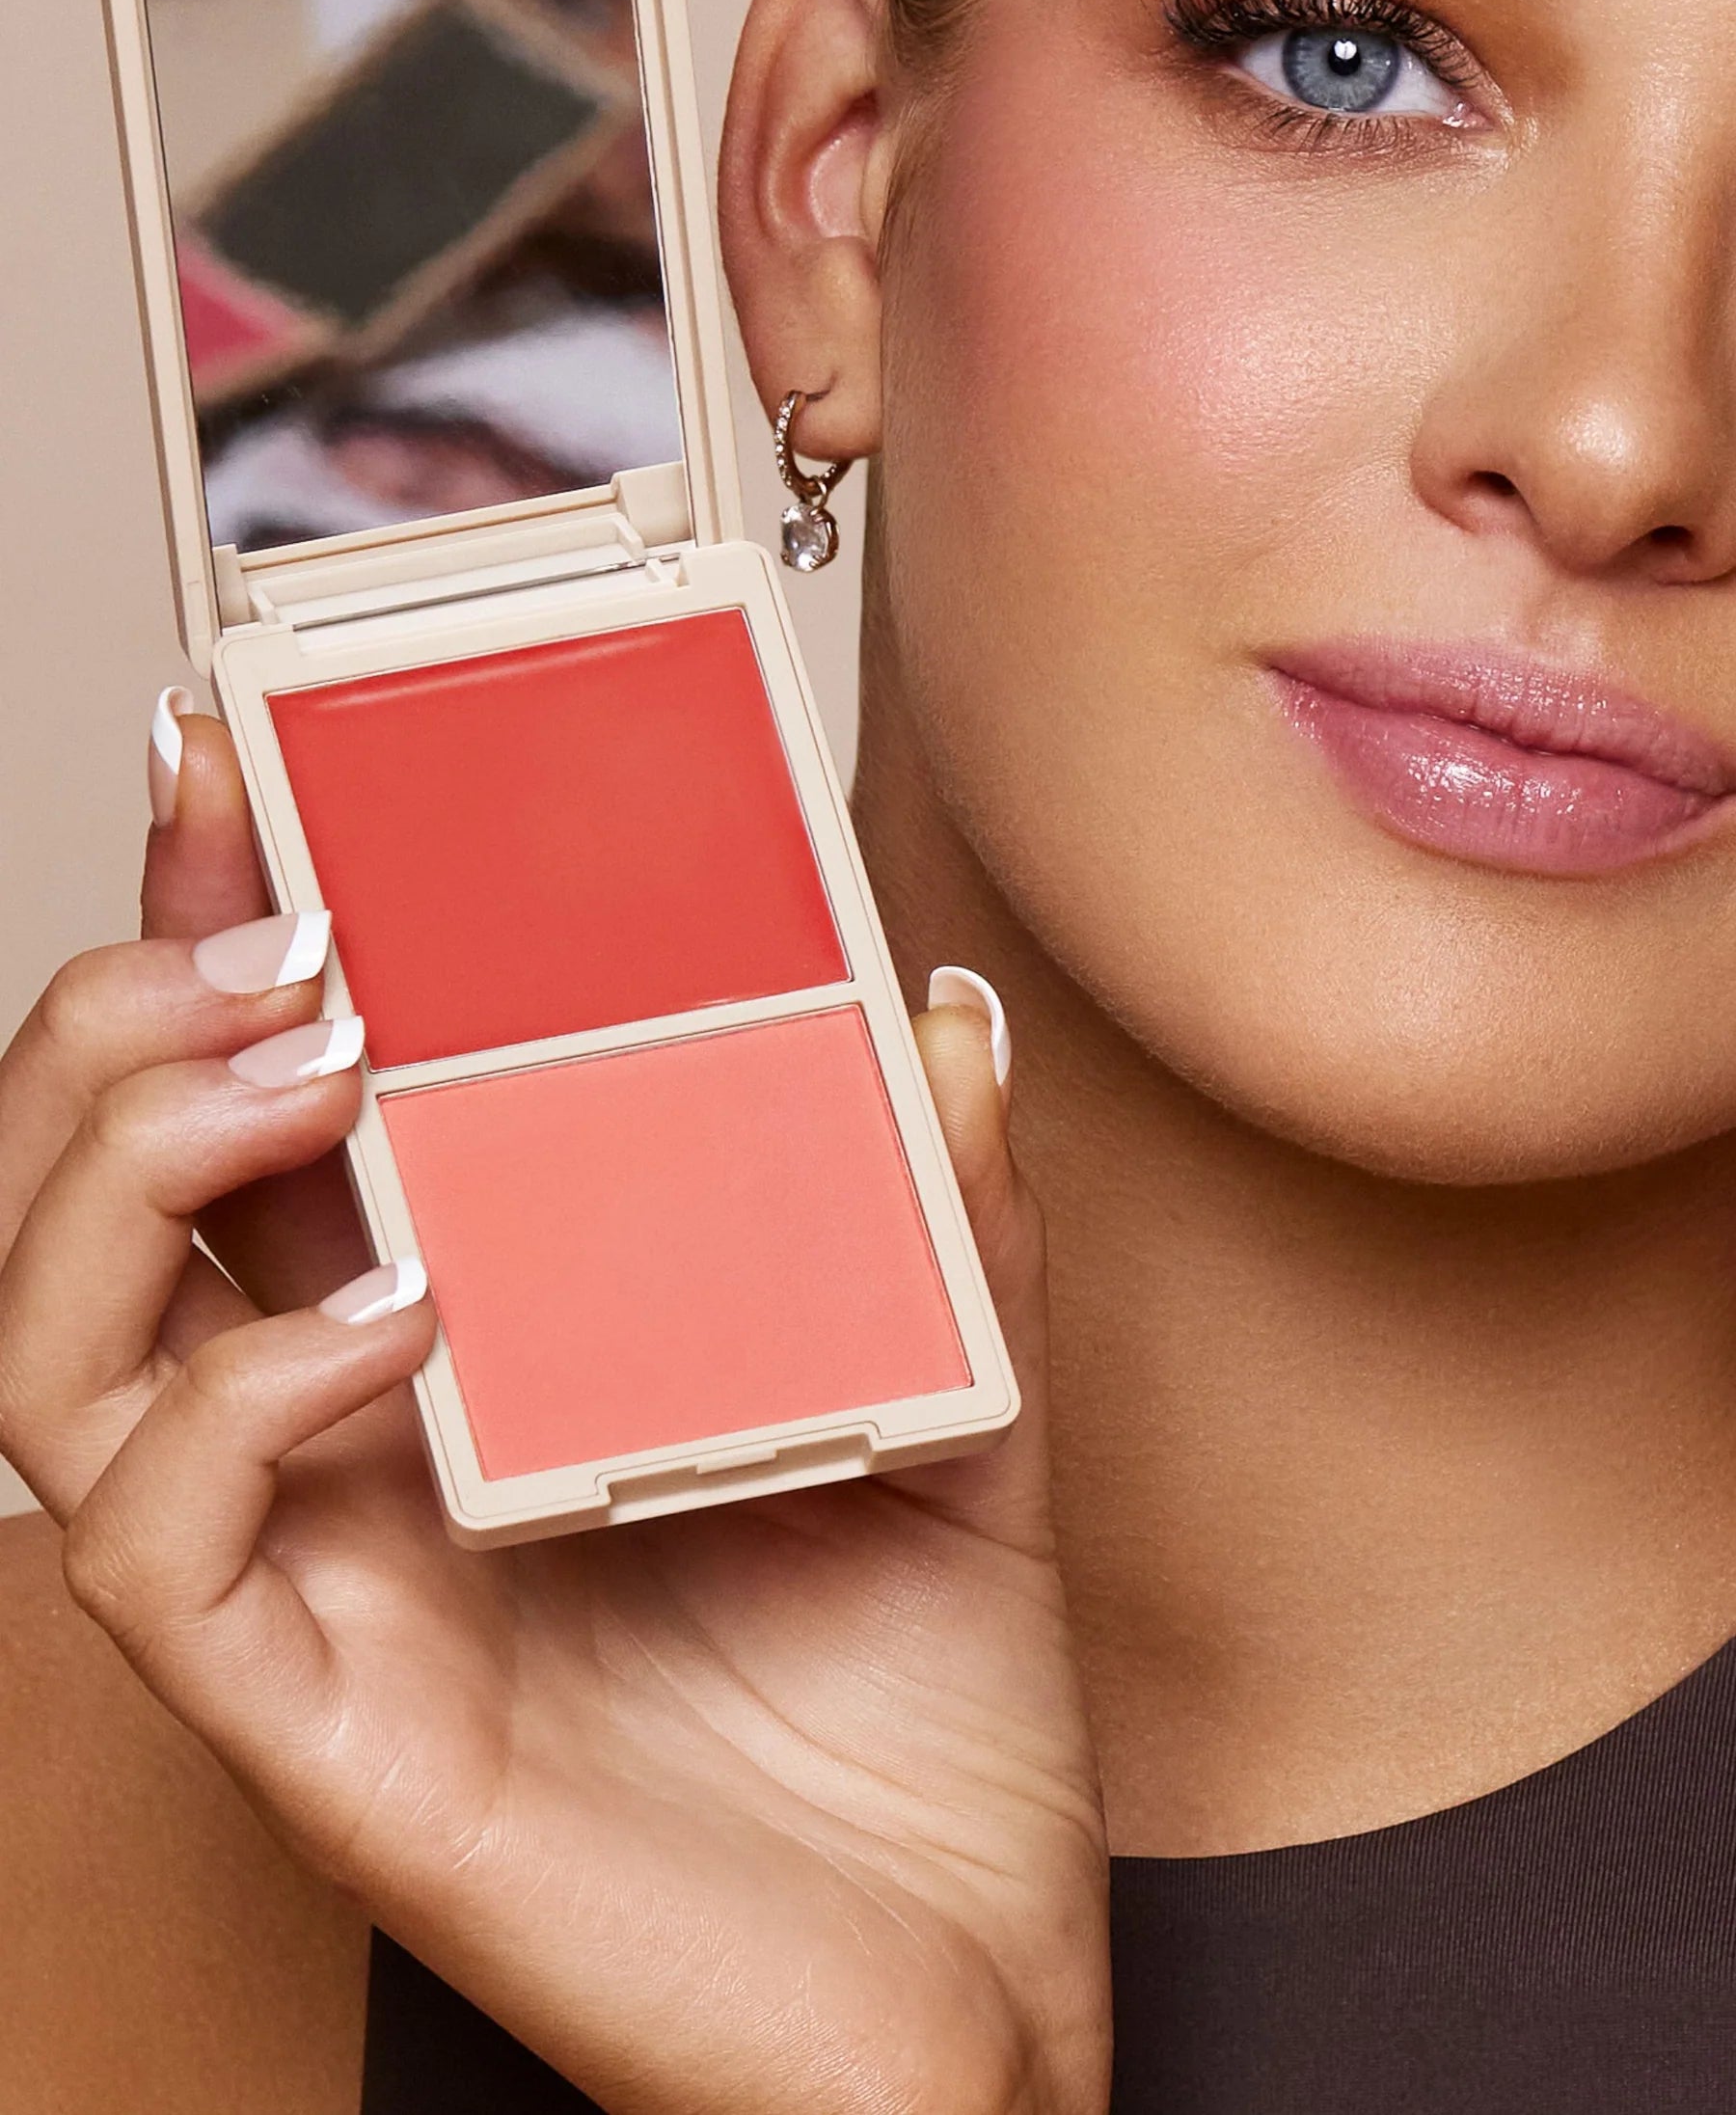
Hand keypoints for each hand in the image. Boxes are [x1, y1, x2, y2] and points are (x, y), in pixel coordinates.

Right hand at [0, 709, 1110, 2114]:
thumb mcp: (951, 1417)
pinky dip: (237, 1400)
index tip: (241, 762)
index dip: (215, 931)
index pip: (262, 1115)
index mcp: (449, 1362)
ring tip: (294, 1052)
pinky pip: (166, 1554)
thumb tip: (942, 1013)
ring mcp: (312, 1598)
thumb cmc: (913, 1728)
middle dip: (125, 1014)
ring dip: (130, 1165)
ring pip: (54, 1358)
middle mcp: (336, 1461)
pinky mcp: (326, 1738)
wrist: (959, 2012)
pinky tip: (389, 1309)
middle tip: (258, 903)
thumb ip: (940, 1219)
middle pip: (92, 1204)